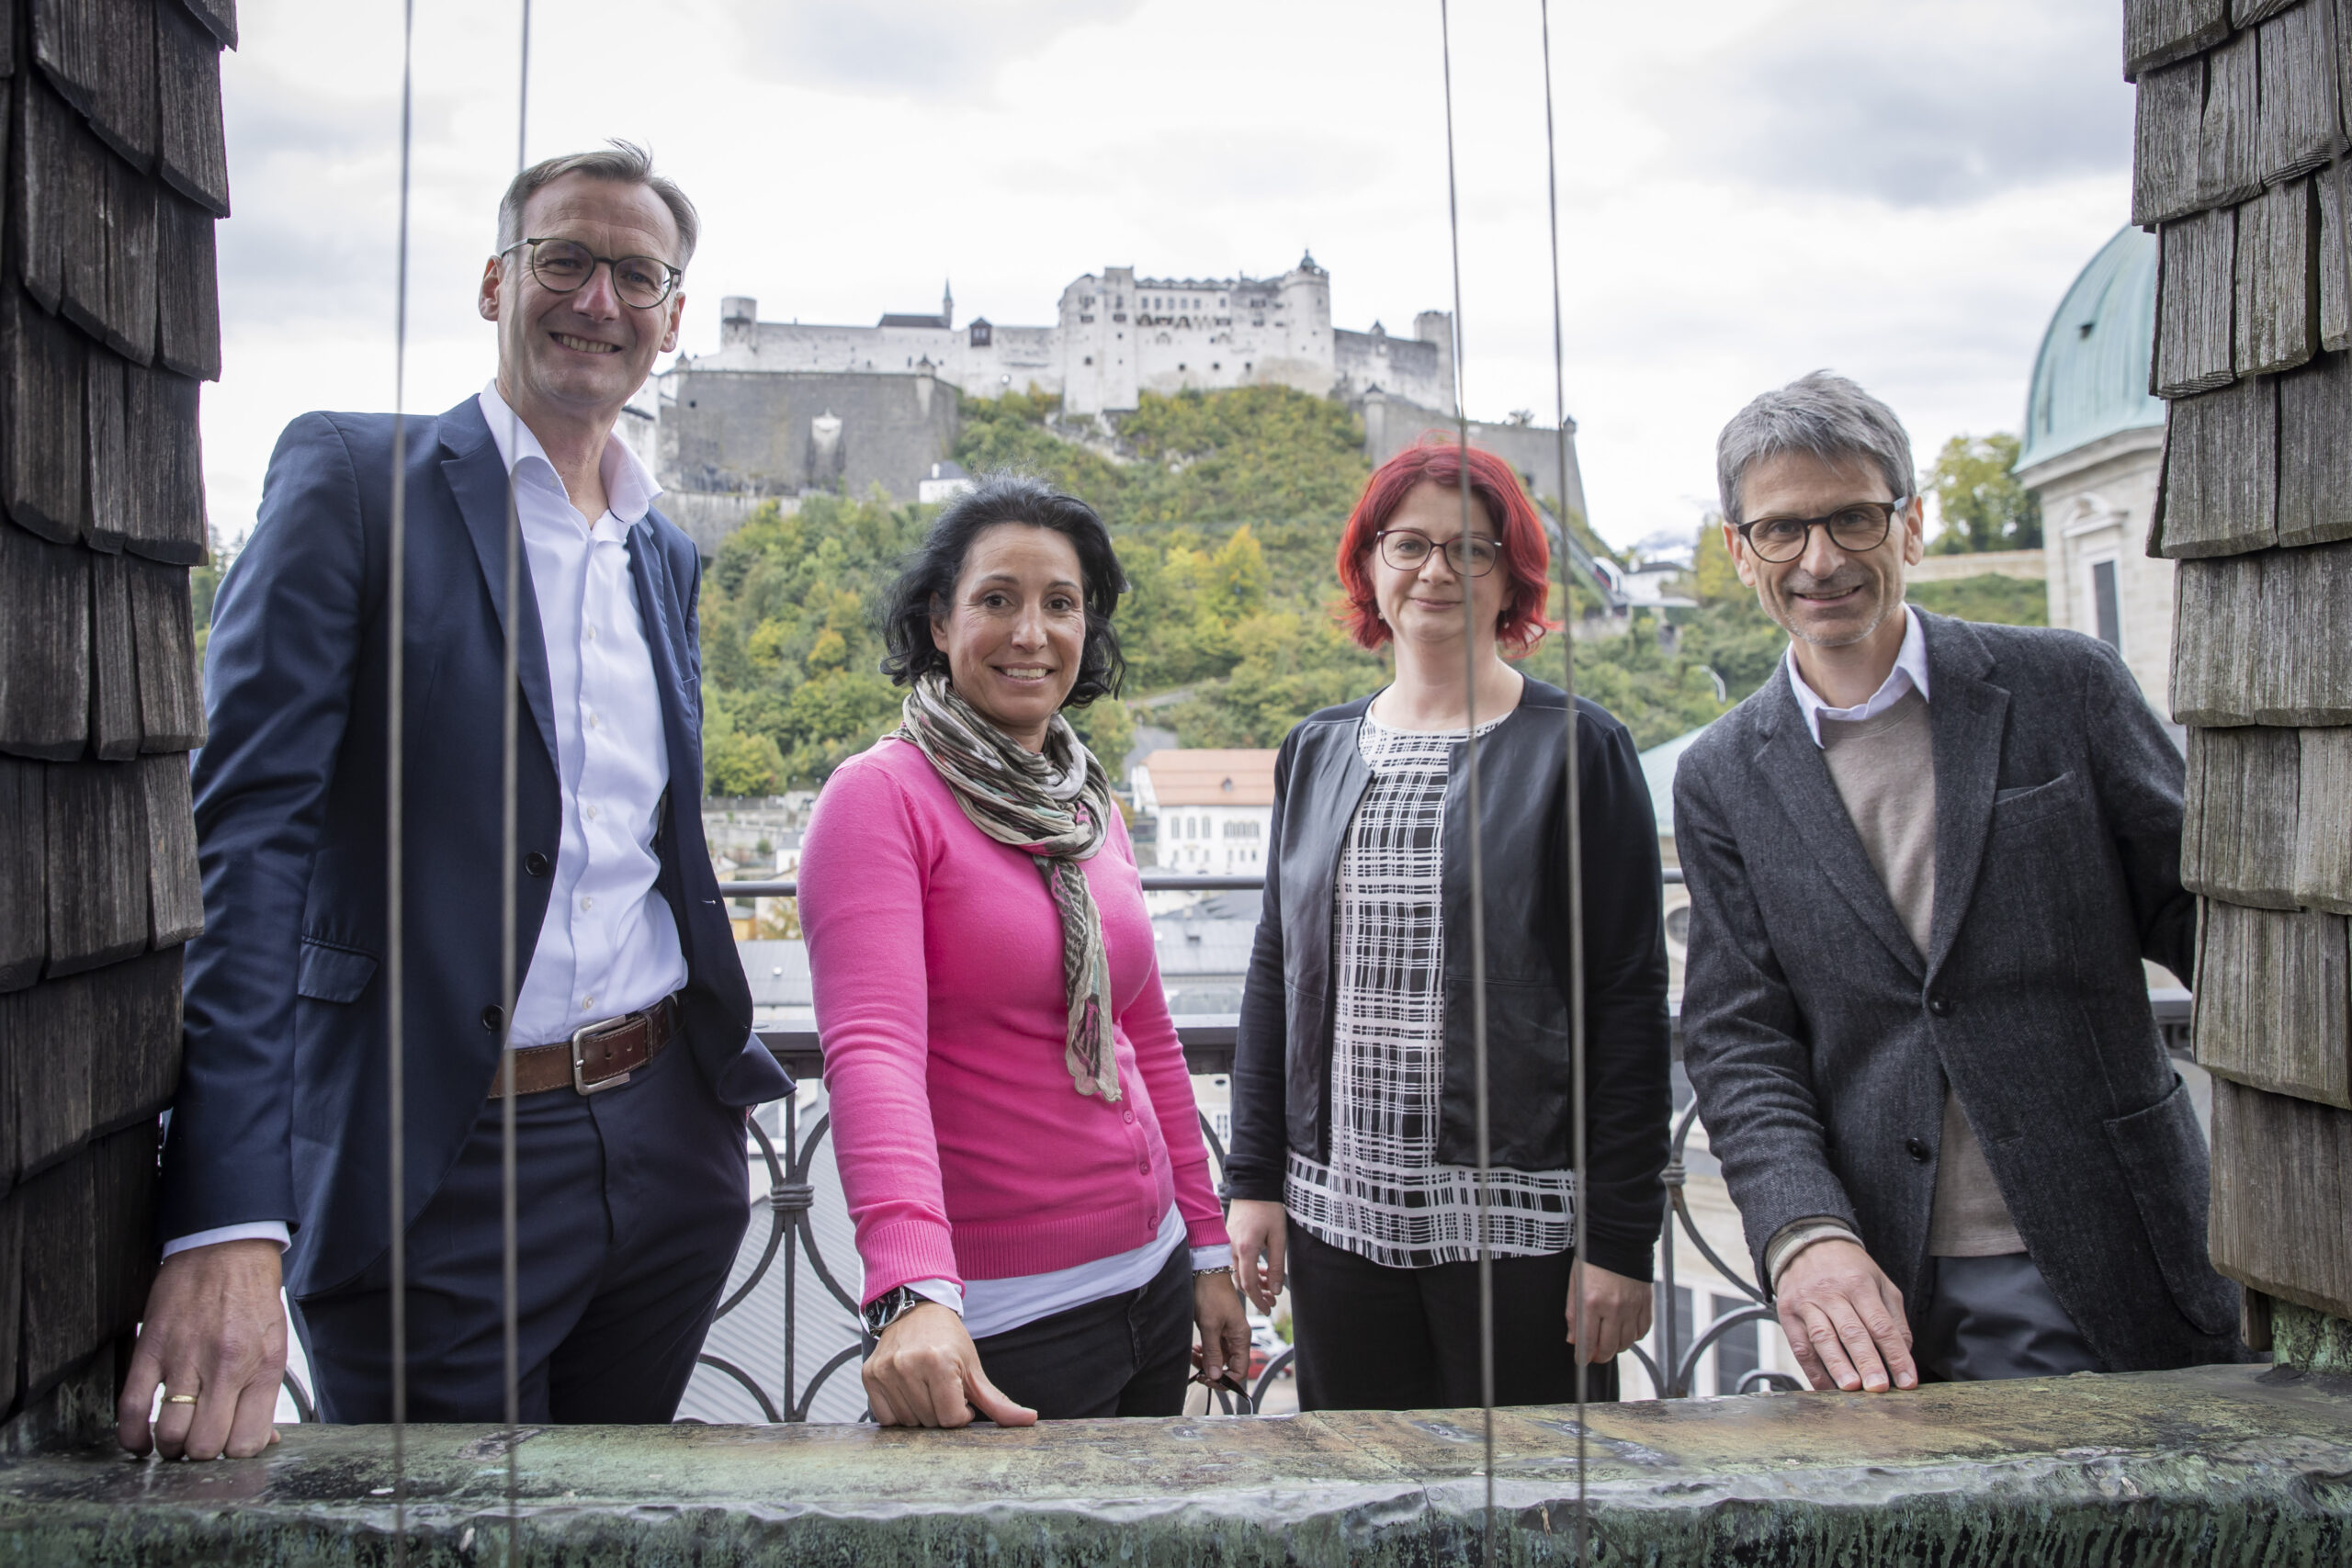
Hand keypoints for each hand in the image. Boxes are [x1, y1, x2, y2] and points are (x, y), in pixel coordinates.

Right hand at [117, 1239, 287, 1459]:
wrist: (225, 1247)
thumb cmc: (252, 1297)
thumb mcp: (274, 1343)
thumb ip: (265, 1395)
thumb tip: (264, 1441)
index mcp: (262, 1367)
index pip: (248, 1442)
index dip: (237, 1453)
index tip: (230, 1444)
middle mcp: (226, 1367)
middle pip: (207, 1446)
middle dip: (201, 1455)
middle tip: (200, 1442)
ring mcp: (185, 1359)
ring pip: (170, 1434)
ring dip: (169, 1447)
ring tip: (174, 1437)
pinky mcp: (150, 1349)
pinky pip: (132, 1408)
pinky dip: (132, 1436)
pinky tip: (140, 1441)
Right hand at [862, 1302, 1036, 1427]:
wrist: (916, 1310)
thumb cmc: (949, 1340)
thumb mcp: (974, 1368)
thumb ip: (998, 1402)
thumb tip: (1030, 1420)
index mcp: (939, 1362)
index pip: (950, 1418)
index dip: (961, 1414)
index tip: (961, 1398)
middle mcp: (908, 1365)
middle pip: (929, 1422)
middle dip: (941, 1414)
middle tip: (943, 1391)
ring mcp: (886, 1370)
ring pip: (907, 1422)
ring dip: (921, 1414)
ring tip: (926, 1389)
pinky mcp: (869, 1375)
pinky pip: (884, 1418)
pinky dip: (899, 1414)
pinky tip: (908, 1393)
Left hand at [1188, 1270, 1252, 1392]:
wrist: (1206, 1273)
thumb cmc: (1211, 1294)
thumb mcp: (1210, 1325)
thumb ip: (1212, 1352)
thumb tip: (1214, 1375)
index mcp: (1241, 1337)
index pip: (1239, 1370)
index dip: (1225, 1380)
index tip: (1209, 1379)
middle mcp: (1237, 1338)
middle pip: (1228, 1366)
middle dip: (1212, 1370)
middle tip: (1197, 1370)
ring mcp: (1228, 1334)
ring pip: (1219, 1358)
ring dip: (1206, 1361)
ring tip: (1193, 1355)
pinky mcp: (1218, 1329)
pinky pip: (1214, 1348)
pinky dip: (1204, 1351)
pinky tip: (1195, 1349)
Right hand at [1227, 1199, 1286, 1311]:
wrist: (1253, 1185)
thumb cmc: (1268, 1208)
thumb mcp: (1279, 1238)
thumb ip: (1277, 1266)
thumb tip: (1275, 1289)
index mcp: (1245, 1249)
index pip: (1248, 1285)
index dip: (1258, 1300)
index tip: (1268, 1308)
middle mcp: (1231, 1248)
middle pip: (1240, 1281)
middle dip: (1256, 1294)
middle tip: (1271, 1301)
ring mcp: (1227, 1244)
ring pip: (1237, 1272)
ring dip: (1251, 1282)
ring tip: (1268, 1285)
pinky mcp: (1227, 1239)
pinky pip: (1234, 1262)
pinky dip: (1246, 1270)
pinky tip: (1259, 1270)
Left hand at [1564, 1259, 1652, 1364]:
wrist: (1619, 1238)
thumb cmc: (1592, 1258)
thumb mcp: (1575, 1282)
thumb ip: (1573, 1313)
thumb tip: (1573, 1339)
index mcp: (1592, 1302)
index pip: (1588, 1342)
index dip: (1583, 1356)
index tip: (1581, 1361)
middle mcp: (1614, 1307)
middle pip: (1609, 1348)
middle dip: (1600, 1356)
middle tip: (1595, 1354)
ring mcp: (1632, 1306)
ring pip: (1627, 1343)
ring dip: (1617, 1347)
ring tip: (1609, 1341)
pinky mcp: (1646, 1303)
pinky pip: (1642, 1330)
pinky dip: (1634, 1336)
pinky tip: (1625, 1330)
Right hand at [1774, 1238, 1916, 1392]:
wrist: (1807, 1244)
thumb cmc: (1848, 1269)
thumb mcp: (1880, 1282)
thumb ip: (1894, 1318)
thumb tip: (1902, 1354)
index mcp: (1859, 1284)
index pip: (1881, 1325)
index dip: (1896, 1355)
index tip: (1907, 1381)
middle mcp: (1832, 1293)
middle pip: (1852, 1332)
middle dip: (1867, 1363)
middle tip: (1879, 1388)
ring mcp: (1807, 1303)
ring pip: (1823, 1339)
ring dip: (1838, 1366)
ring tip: (1851, 1389)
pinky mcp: (1788, 1314)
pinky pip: (1800, 1347)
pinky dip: (1812, 1371)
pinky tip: (1826, 1387)